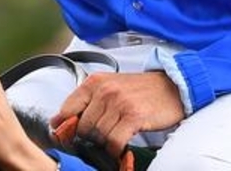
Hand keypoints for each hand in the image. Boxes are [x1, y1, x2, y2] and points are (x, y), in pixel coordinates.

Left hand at [54, 71, 184, 158]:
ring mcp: (118, 103)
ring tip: (116, 137)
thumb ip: (87, 101)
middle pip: (82, 127)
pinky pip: (114, 142)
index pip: (66, 109)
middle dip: (90, 138)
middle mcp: (104, 90)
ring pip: (98, 136)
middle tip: (102, 137)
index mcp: (94, 82)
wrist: (172, 88)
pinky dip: (116, 149)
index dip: (65, 128)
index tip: (68, 136)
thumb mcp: (110, 87)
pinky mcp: (132, 116)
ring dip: (105, 143)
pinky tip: (122, 144)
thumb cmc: (139, 90)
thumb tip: (59, 122)